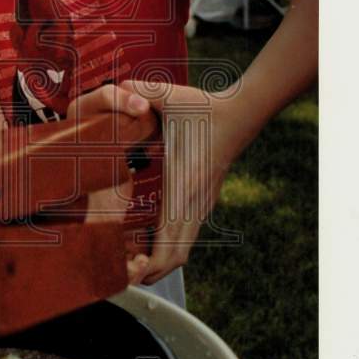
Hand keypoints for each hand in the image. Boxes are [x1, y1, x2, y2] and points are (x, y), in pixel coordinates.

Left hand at [67, 80, 241, 287]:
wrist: (240, 113)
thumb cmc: (204, 108)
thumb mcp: (170, 97)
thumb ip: (140, 92)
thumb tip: (118, 86)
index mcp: (183, 190)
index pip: (169, 249)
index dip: (147, 270)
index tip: (125, 273)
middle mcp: (194, 206)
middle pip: (173, 261)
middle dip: (146, 273)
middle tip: (118, 270)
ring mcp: (200, 206)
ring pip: (181, 252)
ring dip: (156, 261)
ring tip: (126, 257)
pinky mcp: (202, 203)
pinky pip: (184, 238)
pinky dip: (165, 247)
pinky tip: (143, 239)